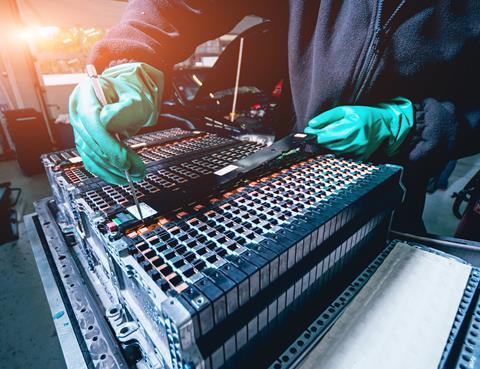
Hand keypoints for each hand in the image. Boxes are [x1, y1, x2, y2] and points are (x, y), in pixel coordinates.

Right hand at [69, 62, 163, 184]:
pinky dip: (105, 171)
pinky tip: (121, 176)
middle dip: (114, 160)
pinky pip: (90, 160)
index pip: (90, 120)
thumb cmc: (133, 96)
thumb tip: (107, 120)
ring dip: (112, 169)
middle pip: (90, 140)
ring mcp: (79, 127)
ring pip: (90, 154)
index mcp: (87, 93)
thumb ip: (125, 108)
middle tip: (136, 171)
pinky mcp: (84, 141)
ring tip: (134, 174)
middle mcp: (78, 110)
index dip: (106, 142)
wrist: (129, 100)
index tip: (125, 158)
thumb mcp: (136, 98)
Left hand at [304, 98, 413, 159]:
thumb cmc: (365, 114)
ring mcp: (358, 151)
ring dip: (326, 146)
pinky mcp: (360, 157)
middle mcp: (355, 141)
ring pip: (333, 152)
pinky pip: (342, 156)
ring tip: (326, 137)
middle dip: (318, 140)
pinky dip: (336, 150)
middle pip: (328, 145)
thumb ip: (327, 117)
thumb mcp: (346, 110)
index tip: (308, 131)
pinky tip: (336, 143)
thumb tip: (311, 125)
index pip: (326, 135)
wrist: (385, 124)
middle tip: (314, 134)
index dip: (314, 134)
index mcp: (351, 128)